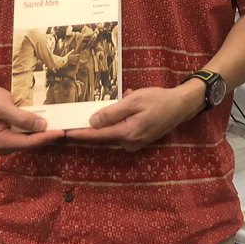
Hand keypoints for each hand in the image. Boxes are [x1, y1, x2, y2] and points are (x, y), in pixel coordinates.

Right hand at [0, 83, 64, 153]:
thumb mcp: (4, 106)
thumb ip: (21, 117)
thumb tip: (42, 125)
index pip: (27, 142)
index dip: (45, 137)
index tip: (60, 132)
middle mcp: (4, 146)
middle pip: (30, 144)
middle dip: (47, 137)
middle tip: (65, 130)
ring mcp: (8, 142)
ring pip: (31, 140)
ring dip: (45, 134)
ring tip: (61, 127)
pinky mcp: (12, 137)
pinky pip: (28, 135)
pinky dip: (39, 130)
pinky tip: (50, 125)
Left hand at [65, 84, 199, 151]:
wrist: (180, 106)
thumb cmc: (158, 100)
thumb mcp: (134, 101)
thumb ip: (112, 113)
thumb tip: (92, 122)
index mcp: (126, 133)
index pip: (96, 136)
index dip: (79, 133)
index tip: (64, 133)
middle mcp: (129, 143)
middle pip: (102, 137)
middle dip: (90, 127)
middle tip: (75, 119)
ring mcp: (134, 143)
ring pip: (111, 133)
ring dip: (107, 120)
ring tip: (111, 104)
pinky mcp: (138, 140)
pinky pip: (121, 131)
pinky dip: (118, 120)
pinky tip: (124, 106)